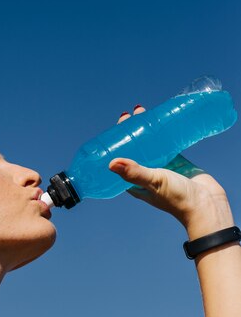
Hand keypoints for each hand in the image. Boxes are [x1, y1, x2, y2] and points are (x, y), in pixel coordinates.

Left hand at [109, 106, 231, 235]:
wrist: (207, 204)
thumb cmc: (177, 198)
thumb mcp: (153, 182)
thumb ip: (134, 172)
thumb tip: (110, 163)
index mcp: (135, 184)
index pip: (120, 162)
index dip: (115, 146)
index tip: (114, 129)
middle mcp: (146, 176)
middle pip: (134, 151)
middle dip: (130, 134)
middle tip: (128, 116)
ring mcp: (162, 169)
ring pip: (150, 146)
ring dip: (145, 132)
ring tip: (142, 113)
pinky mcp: (177, 163)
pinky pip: (168, 145)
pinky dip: (164, 135)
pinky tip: (161, 122)